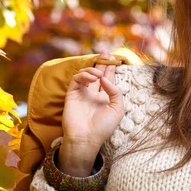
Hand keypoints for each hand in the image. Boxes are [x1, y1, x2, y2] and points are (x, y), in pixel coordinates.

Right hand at [59, 50, 124, 175]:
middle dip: (102, 61)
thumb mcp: (118, 109)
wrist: (86, 138)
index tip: (115, 58)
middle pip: (98, 72)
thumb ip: (115, 91)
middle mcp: (93, 93)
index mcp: (105, 97)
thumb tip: (104, 78)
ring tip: (98, 74)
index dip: (111, 68)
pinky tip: (92, 78)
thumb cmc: (103, 127)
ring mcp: (82, 93)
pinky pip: (77, 79)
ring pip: (86, 73)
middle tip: (105, 51)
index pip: (108, 78)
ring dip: (93, 70)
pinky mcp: (72, 93)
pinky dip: (84, 75)